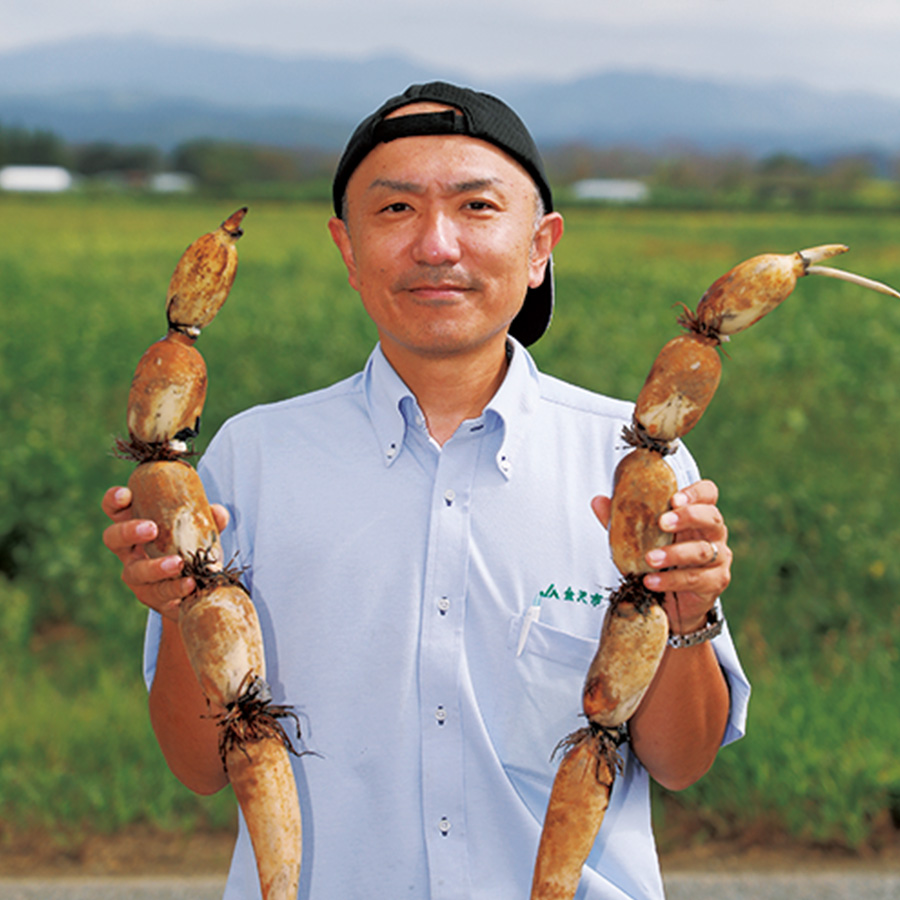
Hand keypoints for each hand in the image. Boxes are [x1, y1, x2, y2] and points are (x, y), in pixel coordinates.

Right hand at [101, 486, 229, 621]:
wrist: (198, 588)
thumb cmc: (192, 549)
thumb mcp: (201, 531)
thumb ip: (209, 520)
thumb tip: (218, 512)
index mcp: (136, 526)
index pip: (115, 510)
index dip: (115, 500)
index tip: (126, 495)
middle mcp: (130, 552)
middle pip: (113, 538)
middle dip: (129, 531)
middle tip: (151, 529)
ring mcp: (138, 577)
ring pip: (135, 572)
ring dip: (156, 567)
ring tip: (178, 563)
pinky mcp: (152, 598)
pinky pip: (159, 595)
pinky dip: (176, 589)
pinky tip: (191, 583)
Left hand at [591, 479, 730, 632]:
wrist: (674, 604)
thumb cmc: (660, 562)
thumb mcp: (640, 539)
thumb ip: (623, 520)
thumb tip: (598, 501)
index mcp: (697, 515)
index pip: (708, 493)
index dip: (695, 493)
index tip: (674, 498)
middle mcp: (713, 533)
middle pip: (712, 517)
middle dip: (688, 517)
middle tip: (662, 522)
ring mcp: (719, 558)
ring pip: (704, 550)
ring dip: (675, 553)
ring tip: (650, 559)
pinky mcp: (715, 582)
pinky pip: (696, 579)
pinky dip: (671, 580)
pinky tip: (652, 581)